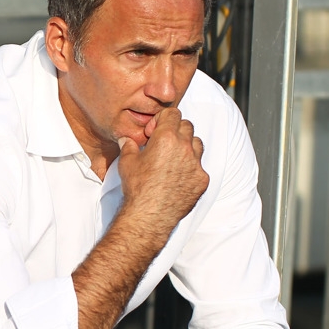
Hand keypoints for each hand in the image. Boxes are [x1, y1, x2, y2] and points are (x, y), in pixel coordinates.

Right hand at [118, 108, 208, 234]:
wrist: (149, 214)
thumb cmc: (137, 188)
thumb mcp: (126, 163)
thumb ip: (129, 146)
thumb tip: (127, 140)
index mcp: (166, 138)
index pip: (172, 114)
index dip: (162, 120)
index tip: (155, 131)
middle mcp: (185, 147)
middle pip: (187, 126)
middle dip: (175, 131)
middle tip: (163, 143)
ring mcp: (196, 164)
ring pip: (197, 144)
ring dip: (187, 146)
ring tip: (173, 158)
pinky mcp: (202, 179)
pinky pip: (200, 166)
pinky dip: (191, 168)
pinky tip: (178, 177)